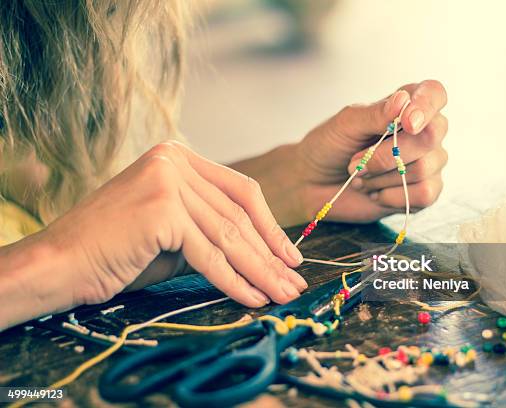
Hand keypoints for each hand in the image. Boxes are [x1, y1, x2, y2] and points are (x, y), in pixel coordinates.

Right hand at [43, 141, 306, 308]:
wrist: (58, 264)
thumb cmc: (114, 252)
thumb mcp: (172, 233)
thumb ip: (210, 229)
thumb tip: (261, 251)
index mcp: (178, 156)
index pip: (239, 191)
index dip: (269, 226)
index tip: (288, 256)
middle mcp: (174, 160)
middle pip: (237, 215)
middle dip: (269, 255)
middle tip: (293, 282)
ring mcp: (167, 180)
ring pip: (228, 236)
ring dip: (260, 271)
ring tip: (281, 294)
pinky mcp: (162, 208)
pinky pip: (209, 254)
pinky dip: (234, 280)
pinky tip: (254, 298)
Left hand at [295, 81, 447, 222]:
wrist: (313, 184)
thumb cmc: (329, 147)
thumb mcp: (345, 124)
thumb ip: (375, 114)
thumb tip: (403, 100)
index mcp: (407, 106)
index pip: (434, 94)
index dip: (426, 106)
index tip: (407, 122)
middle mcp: (423, 132)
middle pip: (430, 136)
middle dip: (386, 154)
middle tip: (355, 161)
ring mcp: (427, 163)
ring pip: (423, 168)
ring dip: (381, 177)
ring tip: (360, 176)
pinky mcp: (422, 193)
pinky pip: (424, 194)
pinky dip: (391, 196)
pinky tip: (373, 192)